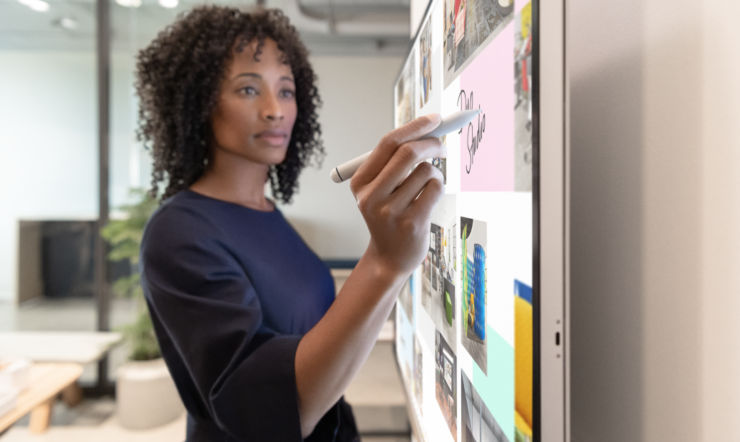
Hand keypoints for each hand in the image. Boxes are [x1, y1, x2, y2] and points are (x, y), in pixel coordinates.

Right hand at [350, 114, 445, 278]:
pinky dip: (438, 187)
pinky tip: (429, 200)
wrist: (389, 258)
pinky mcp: (412, 223)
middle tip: (442, 146)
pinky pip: (436, 188)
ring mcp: (391, 211)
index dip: (414, 126)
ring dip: (434, 173)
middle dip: (431, 143)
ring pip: (426, 171)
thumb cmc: (389, 215)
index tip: (435, 119)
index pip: (388, 143)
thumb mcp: (380, 188)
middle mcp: (371, 196)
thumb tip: (428, 127)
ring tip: (426, 187)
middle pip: (408, 152)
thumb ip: (395, 160)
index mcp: (360, 182)